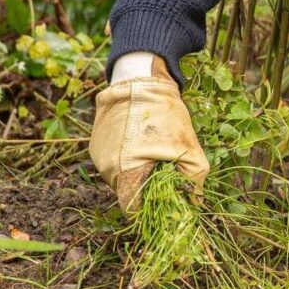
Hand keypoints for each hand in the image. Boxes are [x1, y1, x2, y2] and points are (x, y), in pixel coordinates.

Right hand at [89, 56, 209, 212]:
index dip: (150, 210)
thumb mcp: (189, 148)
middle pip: (126, 192)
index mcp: (125, 171)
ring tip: (153, 152)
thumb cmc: (165, 113)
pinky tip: (140, 142)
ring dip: (136, 171)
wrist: (140, 78)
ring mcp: (97, 154)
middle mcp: (105, 167)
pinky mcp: (95, 142)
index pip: (133, 208)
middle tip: (164, 174)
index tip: (165, 205)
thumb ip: (192, 181)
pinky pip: (112, 160)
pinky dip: (127, 157)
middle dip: (146, 188)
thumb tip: (193, 206)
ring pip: (119, 176)